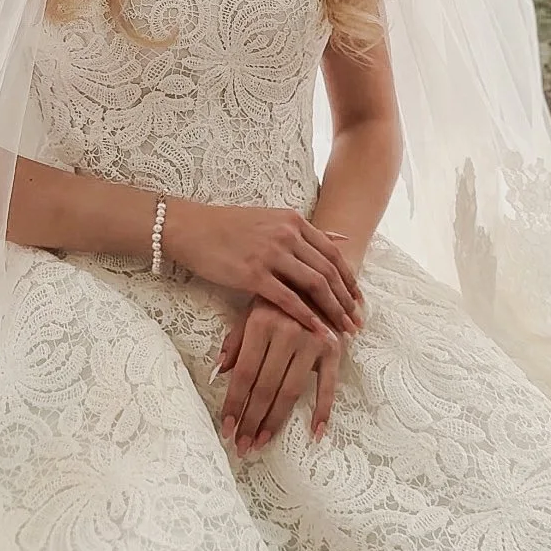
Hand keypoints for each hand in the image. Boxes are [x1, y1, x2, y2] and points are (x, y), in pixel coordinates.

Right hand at [163, 199, 361, 339]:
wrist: (191, 228)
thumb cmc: (229, 226)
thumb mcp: (272, 219)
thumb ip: (306, 231)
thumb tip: (341, 238)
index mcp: (293, 221)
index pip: (333, 253)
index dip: (350, 279)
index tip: (359, 300)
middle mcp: (287, 234)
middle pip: (329, 271)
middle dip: (347, 299)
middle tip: (359, 321)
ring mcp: (270, 254)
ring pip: (314, 285)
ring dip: (334, 310)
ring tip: (345, 330)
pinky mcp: (253, 274)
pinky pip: (288, 299)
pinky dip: (307, 317)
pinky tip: (319, 332)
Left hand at [214, 298, 344, 453]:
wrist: (318, 276)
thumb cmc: (278, 297)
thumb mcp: (252, 310)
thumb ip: (236, 341)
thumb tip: (218, 373)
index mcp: (262, 322)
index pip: (244, 372)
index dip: (234, 402)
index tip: (226, 427)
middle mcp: (287, 332)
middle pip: (265, 387)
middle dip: (251, 420)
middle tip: (241, 446)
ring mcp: (313, 341)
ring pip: (291, 391)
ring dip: (275, 421)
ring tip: (261, 442)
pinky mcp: (334, 349)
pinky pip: (328, 386)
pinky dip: (323, 411)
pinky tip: (314, 434)